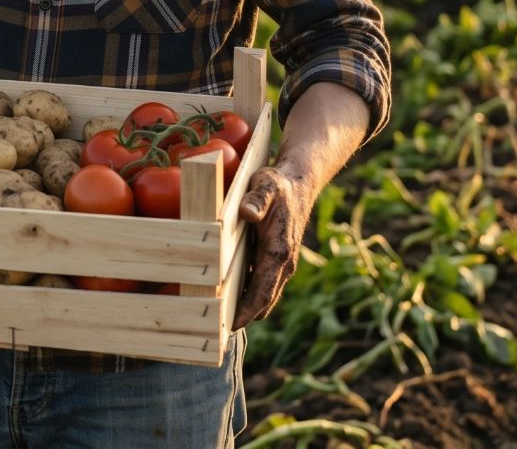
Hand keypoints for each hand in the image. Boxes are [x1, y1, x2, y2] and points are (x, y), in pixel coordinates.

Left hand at [233, 167, 314, 328]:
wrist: (299, 183)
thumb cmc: (278, 185)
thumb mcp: (265, 185)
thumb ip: (257, 199)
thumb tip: (248, 213)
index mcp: (279, 252)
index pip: (263, 291)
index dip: (247, 311)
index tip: (229, 327)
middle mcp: (284, 263)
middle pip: (264, 301)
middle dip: (244, 317)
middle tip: (217, 332)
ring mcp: (283, 264)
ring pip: (265, 294)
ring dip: (247, 307)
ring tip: (218, 320)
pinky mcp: (277, 259)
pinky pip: (263, 283)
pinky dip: (250, 293)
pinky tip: (228, 295)